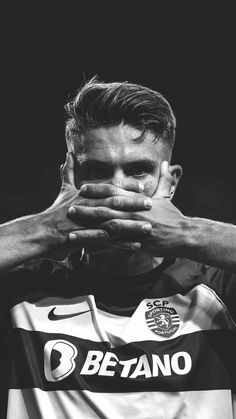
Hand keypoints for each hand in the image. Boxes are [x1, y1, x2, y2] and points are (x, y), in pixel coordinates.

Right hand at [43, 152, 150, 255]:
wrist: (41, 232)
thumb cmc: (55, 212)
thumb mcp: (63, 190)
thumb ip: (69, 173)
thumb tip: (68, 155)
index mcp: (86, 195)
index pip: (110, 187)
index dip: (127, 186)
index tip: (142, 185)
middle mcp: (89, 207)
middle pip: (114, 203)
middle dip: (133, 203)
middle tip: (150, 204)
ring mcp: (88, 224)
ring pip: (114, 223)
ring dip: (132, 225)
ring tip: (148, 227)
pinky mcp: (87, 239)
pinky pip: (108, 243)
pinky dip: (122, 244)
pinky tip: (136, 246)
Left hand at [68, 161, 184, 256]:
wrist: (184, 235)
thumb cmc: (174, 216)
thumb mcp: (167, 196)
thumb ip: (164, 180)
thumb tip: (166, 163)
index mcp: (137, 200)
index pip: (114, 191)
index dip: (97, 189)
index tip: (82, 188)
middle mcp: (134, 212)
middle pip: (106, 209)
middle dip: (86, 209)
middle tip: (69, 209)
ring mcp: (134, 228)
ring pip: (107, 229)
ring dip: (88, 231)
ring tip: (72, 233)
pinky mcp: (136, 243)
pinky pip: (115, 247)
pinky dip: (101, 249)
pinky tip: (87, 251)